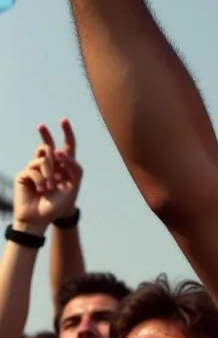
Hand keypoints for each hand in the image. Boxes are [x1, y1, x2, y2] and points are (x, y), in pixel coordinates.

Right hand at [12, 120, 82, 234]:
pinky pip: (34, 167)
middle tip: (42, 126)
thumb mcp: (72, 186)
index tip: (63, 120)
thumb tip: (59, 151)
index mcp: (64, 168)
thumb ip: (72, 167)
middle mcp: (50, 166)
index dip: (66, 133)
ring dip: (50, 171)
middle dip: (47, 135)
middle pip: (49, 145)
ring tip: (50, 187)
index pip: (67, 147)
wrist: (40, 217)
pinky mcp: (25, 174)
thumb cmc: (58, 204)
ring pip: (43, 157)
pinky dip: (41, 178)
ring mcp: (36, 169)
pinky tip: (42, 189)